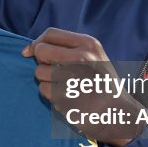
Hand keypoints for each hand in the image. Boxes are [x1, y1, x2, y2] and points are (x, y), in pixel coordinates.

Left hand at [23, 27, 145, 146]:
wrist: (119, 113)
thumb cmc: (100, 83)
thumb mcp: (93, 57)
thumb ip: (65, 49)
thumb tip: (27, 50)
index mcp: (89, 44)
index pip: (51, 34)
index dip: (37, 42)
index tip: (31, 52)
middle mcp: (82, 58)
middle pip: (41, 50)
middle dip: (42, 62)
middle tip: (54, 72)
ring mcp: (75, 78)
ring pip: (39, 72)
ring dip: (46, 80)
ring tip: (65, 87)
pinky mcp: (68, 97)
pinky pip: (44, 90)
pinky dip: (50, 95)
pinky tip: (66, 97)